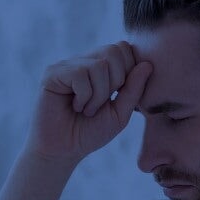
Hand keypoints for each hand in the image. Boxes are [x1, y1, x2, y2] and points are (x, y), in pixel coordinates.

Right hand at [27, 42, 152, 164]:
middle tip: (102, 104)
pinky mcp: (52, 74)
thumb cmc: (90, 133)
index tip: (116, 96)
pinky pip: (79, 74)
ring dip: (99, 95)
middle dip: (116, 82)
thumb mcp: (120, 113)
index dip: (128, 71)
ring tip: (87, 110)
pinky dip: (84, 96)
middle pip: (114, 50)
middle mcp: (83, 61)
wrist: (63, 151)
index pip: (123, 48)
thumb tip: (148, 64)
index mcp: (100, 66)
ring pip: (99, 65)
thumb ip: (134, 90)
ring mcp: (67, 65)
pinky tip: (76, 107)